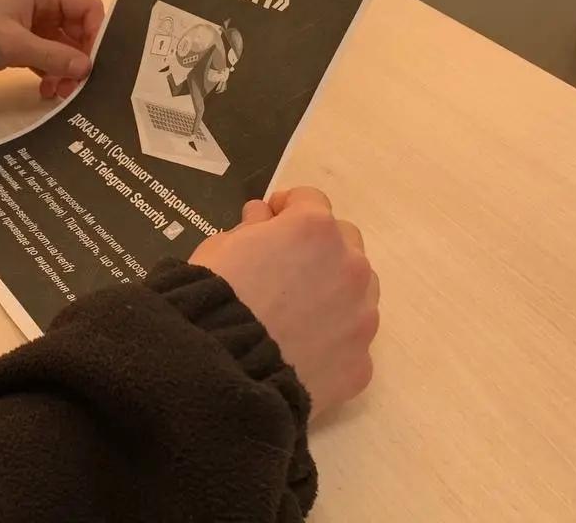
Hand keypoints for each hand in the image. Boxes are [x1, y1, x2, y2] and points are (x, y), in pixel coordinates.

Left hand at [0, 0, 104, 98]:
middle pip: (79, 31)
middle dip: (79, 60)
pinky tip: (47, 92)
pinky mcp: (26, 40)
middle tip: (76, 86)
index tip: (95, 63)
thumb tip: (86, 69)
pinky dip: (51, 73)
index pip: (89, 8)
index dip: (97, 34)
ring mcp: (36, 22)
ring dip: (65, 71)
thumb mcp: (17, 44)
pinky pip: (49, 56)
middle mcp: (45, 3)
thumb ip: (54, 56)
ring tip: (59, 93)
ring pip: (65, 48)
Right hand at [189, 187, 379, 417]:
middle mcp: (350, 267)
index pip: (309, 201)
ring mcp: (362, 317)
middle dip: (319, 247)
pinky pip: (350, 341)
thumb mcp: (219, 248)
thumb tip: (262, 218)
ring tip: (298, 313)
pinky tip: (301, 351)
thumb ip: (250, 227)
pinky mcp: (361, 363)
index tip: (269, 220)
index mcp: (314, 230)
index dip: (285, 208)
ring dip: (335, 291)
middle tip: (287, 266)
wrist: (221, 375)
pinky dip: (331, 340)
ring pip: (358, 291)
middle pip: (345, 242)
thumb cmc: (214, 300)